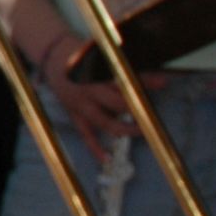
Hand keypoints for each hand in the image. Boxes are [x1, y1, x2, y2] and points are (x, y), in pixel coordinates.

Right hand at [35, 33, 154, 162]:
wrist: (52, 56)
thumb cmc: (85, 55)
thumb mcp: (106, 58)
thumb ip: (133, 69)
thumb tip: (163, 82)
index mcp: (98, 71)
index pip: (125, 78)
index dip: (146, 81)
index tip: (163, 83)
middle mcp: (89, 88)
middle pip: (117, 102)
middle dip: (136, 109)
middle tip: (151, 114)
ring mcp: (80, 103)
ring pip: (103, 121)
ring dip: (123, 129)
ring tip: (139, 132)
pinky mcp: (74, 113)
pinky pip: (85, 133)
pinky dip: (94, 147)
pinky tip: (106, 159)